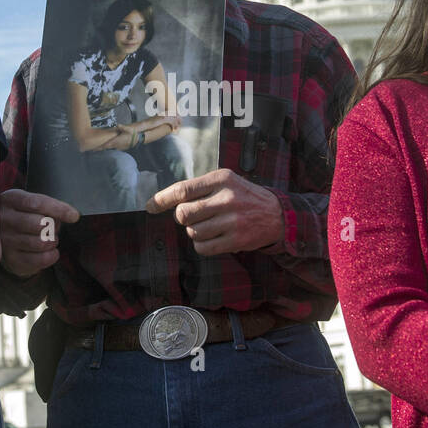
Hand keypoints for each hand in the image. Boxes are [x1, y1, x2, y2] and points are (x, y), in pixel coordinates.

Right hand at [0, 189, 78, 277]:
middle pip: (39, 224)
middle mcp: (4, 219)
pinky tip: (48, 251)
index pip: (37, 203)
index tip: (74, 216)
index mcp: (11, 199)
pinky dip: (52, 255)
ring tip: (48, 239)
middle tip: (52, 228)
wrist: (4, 235)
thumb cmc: (23, 215)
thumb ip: (49, 206)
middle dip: (53, 227)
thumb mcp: (31, 203)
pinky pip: (41, 259)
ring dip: (52, 241)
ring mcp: (5, 240)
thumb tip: (73, 215)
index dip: (58, 209)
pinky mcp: (11, 259)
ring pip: (41, 243)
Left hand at [145, 169, 283, 255]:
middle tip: (194, 216)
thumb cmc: (243, 197)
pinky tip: (213, 238)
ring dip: (195, 232)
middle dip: (183, 218)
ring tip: (209, 226)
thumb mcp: (225, 182)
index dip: (162, 199)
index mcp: (221, 179)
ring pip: (192, 232)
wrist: (277, 214)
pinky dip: (202, 245)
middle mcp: (227, 198)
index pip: (183, 189)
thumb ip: (199, 188)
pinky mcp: (236, 240)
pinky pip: (203, 248)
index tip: (150, 206)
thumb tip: (163, 201)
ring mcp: (232, 220)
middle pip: (183, 214)